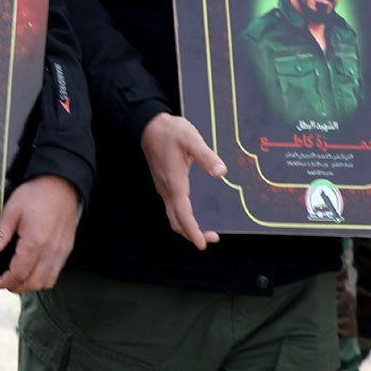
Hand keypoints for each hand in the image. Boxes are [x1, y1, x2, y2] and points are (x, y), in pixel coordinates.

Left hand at [0, 175, 80, 293]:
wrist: (62, 184)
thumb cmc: (37, 194)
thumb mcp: (12, 210)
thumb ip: (0, 233)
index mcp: (35, 242)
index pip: (19, 273)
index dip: (4, 282)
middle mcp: (50, 251)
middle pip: (33, 282)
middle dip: (16, 287)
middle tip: (3, 283)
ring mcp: (61, 251)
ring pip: (46, 281)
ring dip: (30, 285)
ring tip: (16, 279)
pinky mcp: (67, 249)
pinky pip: (56, 273)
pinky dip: (43, 278)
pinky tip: (32, 271)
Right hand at [138, 112, 223, 250]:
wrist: (149, 126)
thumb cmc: (170, 131)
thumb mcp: (191, 139)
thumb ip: (206, 156)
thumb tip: (221, 172)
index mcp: (174, 182)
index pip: (183, 214)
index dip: (192, 231)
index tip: (202, 244)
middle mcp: (167, 189)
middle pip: (176, 221)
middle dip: (192, 234)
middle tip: (212, 239)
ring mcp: (164, 188)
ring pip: (174, 216)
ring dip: (188, 227)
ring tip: (206, 231)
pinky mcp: (165, 184)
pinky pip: (173, 208)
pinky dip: (184, 217)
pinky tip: (194, 214)